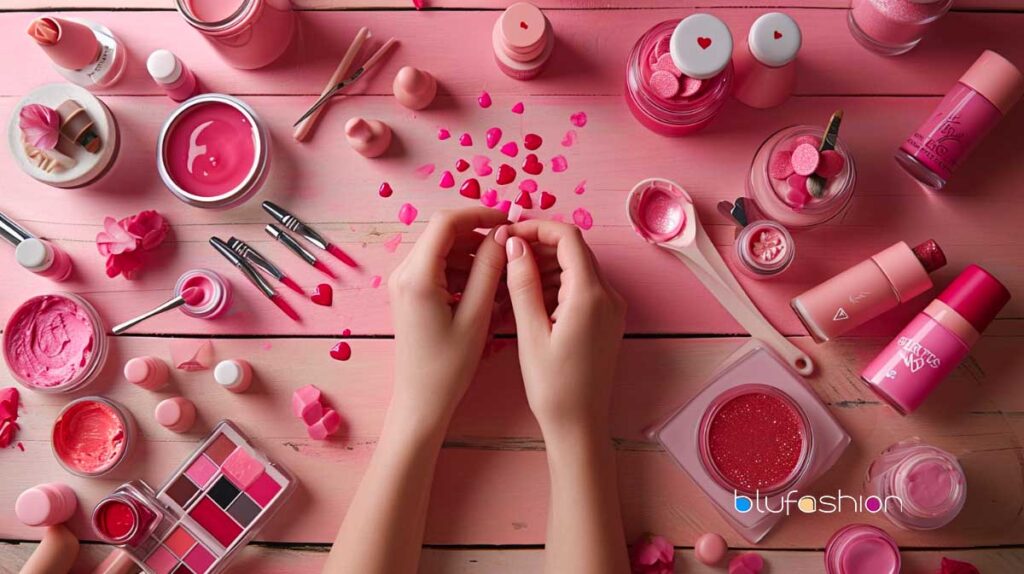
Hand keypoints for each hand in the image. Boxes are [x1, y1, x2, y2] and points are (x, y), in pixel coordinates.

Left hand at [388, 208, 507, 430]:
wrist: (421, 401)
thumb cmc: (449, 366)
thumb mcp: (476, 316)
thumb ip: (489, 270)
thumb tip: (502, 236)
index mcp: (417, 276)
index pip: (446, 222)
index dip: (479, 214)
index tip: (508, 221)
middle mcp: (403, 272)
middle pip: (443, 233)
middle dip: (477, 235)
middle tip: (509, 249)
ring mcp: (403, 282)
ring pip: (441, 249)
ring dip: (471, 254)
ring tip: (500, 274)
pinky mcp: (409, 293)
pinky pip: (437, 267)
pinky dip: (461, 269)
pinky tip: (483, 288)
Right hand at [496, 221, 625, 435]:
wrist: (580, 426)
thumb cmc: (553, 386)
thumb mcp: (530, 332)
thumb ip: (523, 283)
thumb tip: (514, 244)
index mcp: (590, 295)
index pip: (568, 237)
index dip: (536, 228)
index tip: (508, 235)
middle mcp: (609, 296)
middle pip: (574, 250)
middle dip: (539, 246)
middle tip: (503, 256)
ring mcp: (611, 308)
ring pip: (577, 268)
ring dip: (546, 265)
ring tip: (511, 280)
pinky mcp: (607, 320)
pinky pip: (582, 288)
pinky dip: (557, 284)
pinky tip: (530, 299)